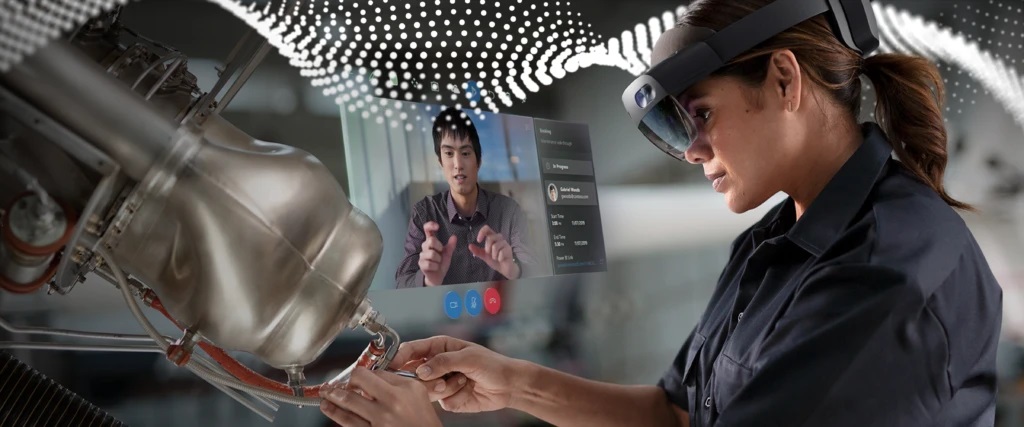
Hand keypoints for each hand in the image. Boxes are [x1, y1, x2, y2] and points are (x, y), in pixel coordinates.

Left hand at [319, 367, 441, 426]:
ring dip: (332, 399)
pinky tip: (329, 410)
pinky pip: (349, 424)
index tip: (355, 377)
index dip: (361, 374)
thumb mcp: (417, 393)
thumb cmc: (423, 420)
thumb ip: (396, 381)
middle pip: (356, 385)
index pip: (372, 374)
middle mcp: (389, 406)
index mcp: (401, 391)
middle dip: (341, 384)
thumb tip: (373, 375)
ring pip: (347, 406)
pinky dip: (336, 415)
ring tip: (325, 396)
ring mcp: (379, 423)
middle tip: (332, 385)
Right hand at [387, 335, 522, 412]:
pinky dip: (456, 397)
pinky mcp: (447, 398)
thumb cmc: (491, 364)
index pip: (411, 350)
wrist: (508, 385)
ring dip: (447, 387)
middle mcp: (437, 364)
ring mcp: (440, 382)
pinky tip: (468, 389)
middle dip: (427, 379)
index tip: (391, 366)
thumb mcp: (468, 357)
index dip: (399, 357)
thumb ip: (443, 362)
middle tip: (441, 380)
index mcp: (439, 347)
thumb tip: (420, 370)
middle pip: (414, 373)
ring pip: (427, 390)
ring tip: (464, 380)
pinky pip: (442, 402)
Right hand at [419, 221, 455, 285]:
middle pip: (431, 241)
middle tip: (440, 253)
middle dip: (439, 247)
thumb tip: (454, 236)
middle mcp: (425, 247)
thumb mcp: (448, 253)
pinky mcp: (421, 264)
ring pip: (432, 254)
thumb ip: (451, 245)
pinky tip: (435, 267)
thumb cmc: (441, 263)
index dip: (430, 225)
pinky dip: (436, 266)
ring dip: (438, 260)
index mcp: (431, 242)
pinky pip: (430, 263)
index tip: (437, 226)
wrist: (437, 276)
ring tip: (438, 262)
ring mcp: (422, 255)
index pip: (427, 230)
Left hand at [467, 225, 518, 279]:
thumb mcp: (484, 255)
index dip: (482, 232)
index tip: (478, 241)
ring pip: (495, 246)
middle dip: (487, 248)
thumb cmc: (494, 260)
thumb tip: (469, 246)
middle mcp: (499, 238)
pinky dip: (498, 258)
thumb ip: (477, 251)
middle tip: (489, 254)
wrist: (504, 268)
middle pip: (490, 237)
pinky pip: (501, 253)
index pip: (487, 228)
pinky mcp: (509, 249)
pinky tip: (500, 259)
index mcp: (492, 237)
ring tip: (495, 258)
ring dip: (493, 255)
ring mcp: (505, 243)